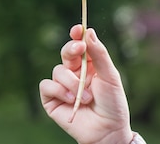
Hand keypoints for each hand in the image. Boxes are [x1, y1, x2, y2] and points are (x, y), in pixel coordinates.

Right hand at [39, 25, 132, 143]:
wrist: (107, 130)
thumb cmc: (112, 104)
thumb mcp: (110, 76)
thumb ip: (99, 54)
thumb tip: (89, 31)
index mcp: (89, 65)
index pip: (79, 45)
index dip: (76, 35)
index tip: (78, 29)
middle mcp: (74, 73)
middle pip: (65, 52)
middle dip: (71, 49)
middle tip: (80, 49)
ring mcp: (62, 86)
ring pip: (57, 70)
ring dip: (72, 82)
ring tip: (86, 97)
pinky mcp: (51, 100)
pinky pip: (46, 85)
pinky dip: (58, 90)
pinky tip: (70, 99)